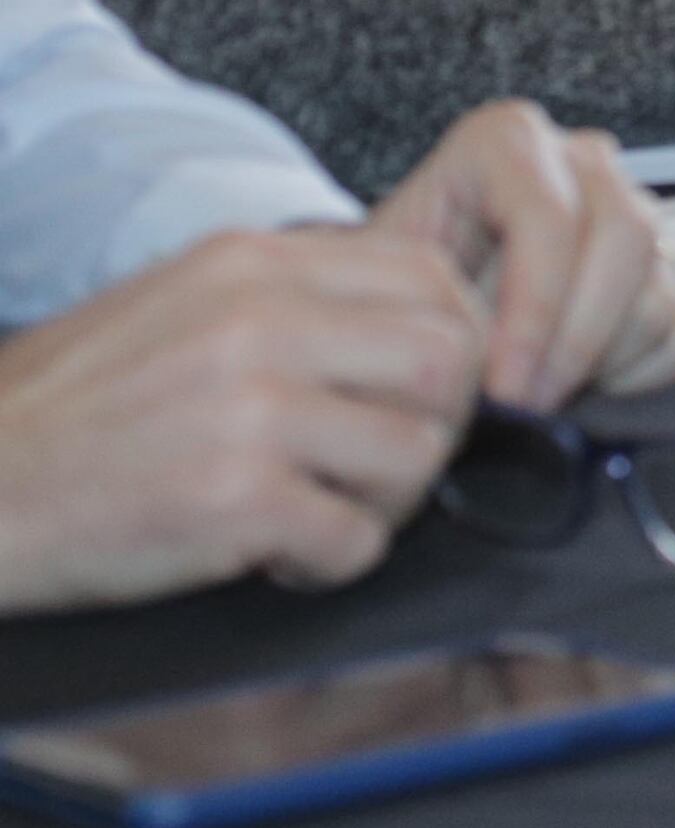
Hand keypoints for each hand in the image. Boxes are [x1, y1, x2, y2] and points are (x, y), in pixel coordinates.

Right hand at [0, 228, 487, 612]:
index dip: (449, 343)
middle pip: (449, 363)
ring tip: (318, 512)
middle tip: (378, 466)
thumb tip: (415, 323)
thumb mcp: (181, 306)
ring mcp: (249, 411)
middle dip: (435, 426)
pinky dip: (328, 563)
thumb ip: (293, 301)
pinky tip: (273, 556)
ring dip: (385, 503)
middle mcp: (260, 323)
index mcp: (252, 265)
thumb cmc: (71, 411)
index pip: (431, 276)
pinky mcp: (232, 501)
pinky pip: (354, 541)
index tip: (411, 394)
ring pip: (418, 454)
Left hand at [365, 103, 674, 407]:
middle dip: (575, 338)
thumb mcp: (387, 290)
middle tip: (527, 405)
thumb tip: (492, 376)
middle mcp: (581, 162)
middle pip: (625, 235)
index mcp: (505, 142)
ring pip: (659, 287)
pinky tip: (582, 385)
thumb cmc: (390, 295)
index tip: (504, 388)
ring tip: (538, 395)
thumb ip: (438, 311)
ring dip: (601, 360)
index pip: (550, 215)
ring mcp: (632, 212)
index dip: (532, 309)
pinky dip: (642, 373)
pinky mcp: (664, 272)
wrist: (407, 308)